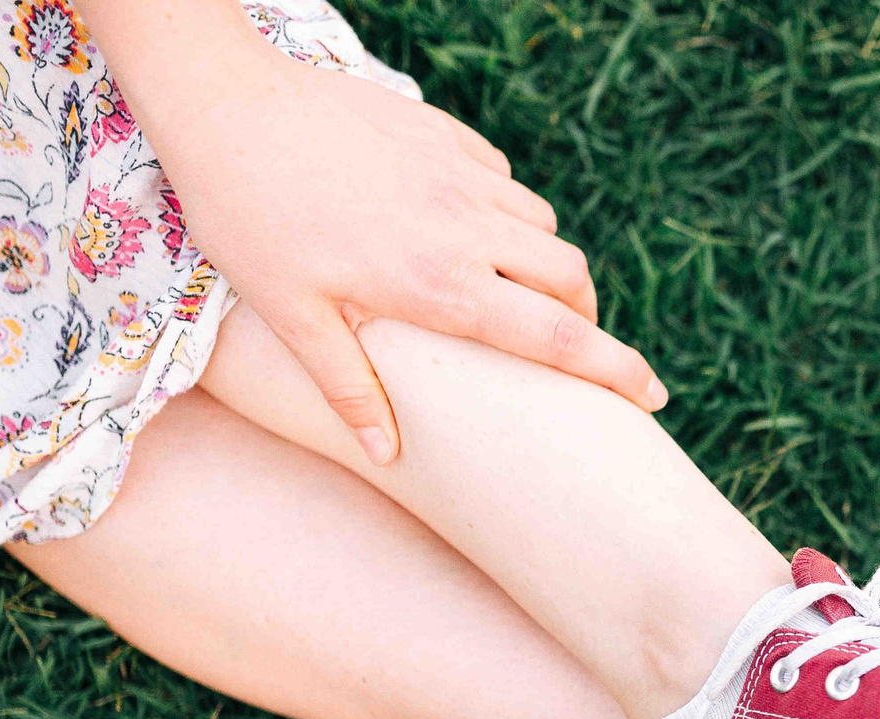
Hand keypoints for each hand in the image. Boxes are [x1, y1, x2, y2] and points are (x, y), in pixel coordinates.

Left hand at [120, 32, 662, 463]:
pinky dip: (504, 212)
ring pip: (543, 226)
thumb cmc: (247, 215)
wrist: (224, 102)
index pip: (558, 338)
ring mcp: (460, 174)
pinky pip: (503, 179)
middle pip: (572, 278)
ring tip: (508, 288)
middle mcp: (467, 229)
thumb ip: (349, 386)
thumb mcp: (289, 315)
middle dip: (585, 317)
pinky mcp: (443, 134)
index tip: (654, 394)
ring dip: (543, 264)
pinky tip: (463, 224)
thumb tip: (388, 455)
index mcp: (440, 285)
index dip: (616, 370)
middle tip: (566, 344)